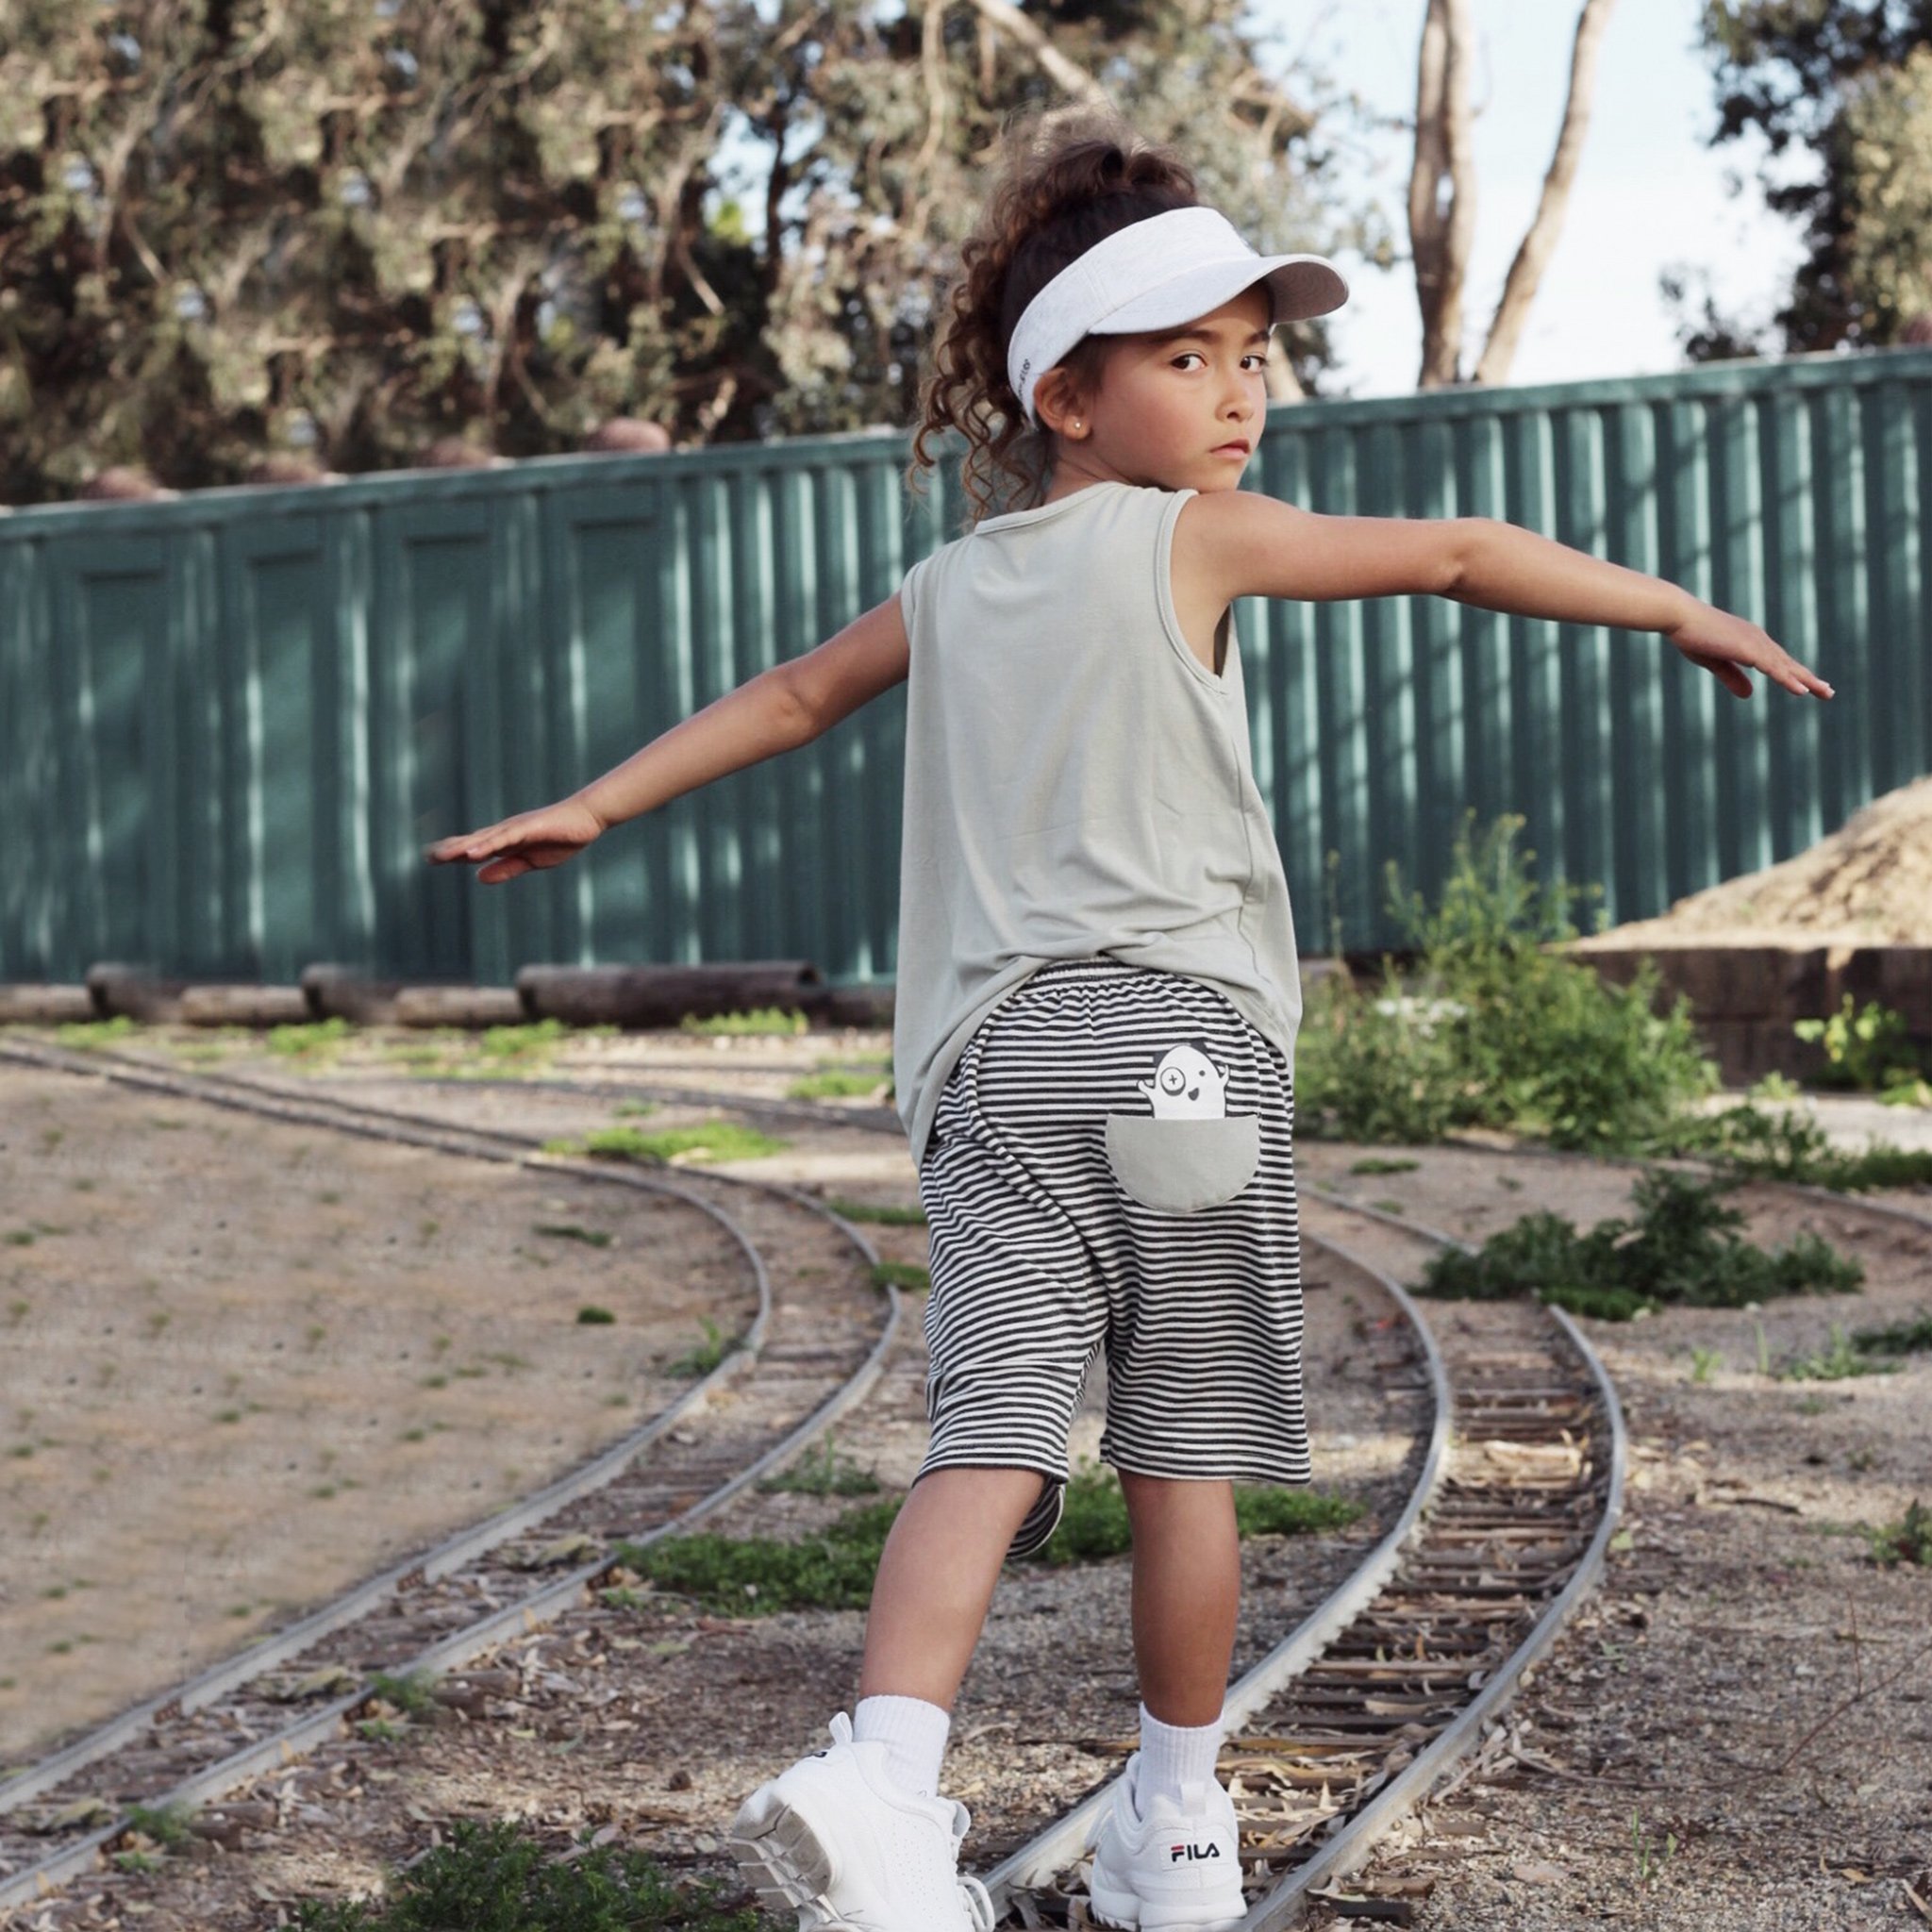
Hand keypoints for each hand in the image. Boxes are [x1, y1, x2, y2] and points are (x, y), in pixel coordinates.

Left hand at [422, 798, 604, 883]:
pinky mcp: (527, 828)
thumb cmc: (562, 838)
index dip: (453, 854)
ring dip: (461, 848)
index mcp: (506, 841)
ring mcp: (514, 829)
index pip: (475, 848)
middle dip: (449, 850)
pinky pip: (503, 839)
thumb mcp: (531, 862)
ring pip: (482, 840)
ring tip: (440, 856)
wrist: (586, 819)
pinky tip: (471, 854)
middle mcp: (505, 832)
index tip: (430, 858)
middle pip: (472, 843)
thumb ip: (505, 868)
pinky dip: (486, 846)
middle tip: (425, 856)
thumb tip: (479, 877)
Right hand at [1665, 600, 1834, 700]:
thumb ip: (1732, 677)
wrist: (1680, 616)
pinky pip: (1774, 668)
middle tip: (1828, 692)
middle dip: (1808, 679)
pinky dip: (1788, 680)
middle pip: (1788, 663)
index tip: (1810, 685)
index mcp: (1751, 642)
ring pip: (1786, 667)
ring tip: (1824, 693)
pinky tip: (1801, 691)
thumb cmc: (1692, 635)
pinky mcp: (1749, 649)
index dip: (1794, 674)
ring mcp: (1756, 643)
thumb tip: (1750, 695)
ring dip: (1806, 681)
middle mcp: (1759, 640)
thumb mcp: (1714, 662)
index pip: (1778, 661)